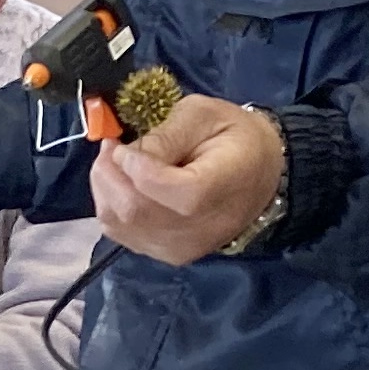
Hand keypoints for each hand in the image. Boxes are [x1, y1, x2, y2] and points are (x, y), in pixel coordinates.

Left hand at [86, 96, 282, 266]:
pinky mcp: (169, 255)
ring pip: (122, 226)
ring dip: (106, 190)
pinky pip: (123, 236)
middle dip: (109, 175)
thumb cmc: (235, 137)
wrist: (262, 176)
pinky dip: (112, 208)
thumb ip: (165, 134)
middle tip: (110, 148)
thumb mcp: (204, 114)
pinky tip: (122, 186)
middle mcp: (200, 229)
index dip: (134, 166)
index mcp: (220, 187)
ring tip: (113, 164)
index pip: (164, 188)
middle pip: (135, 211)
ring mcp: (182, 248)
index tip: (122, 144)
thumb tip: (125, 155)